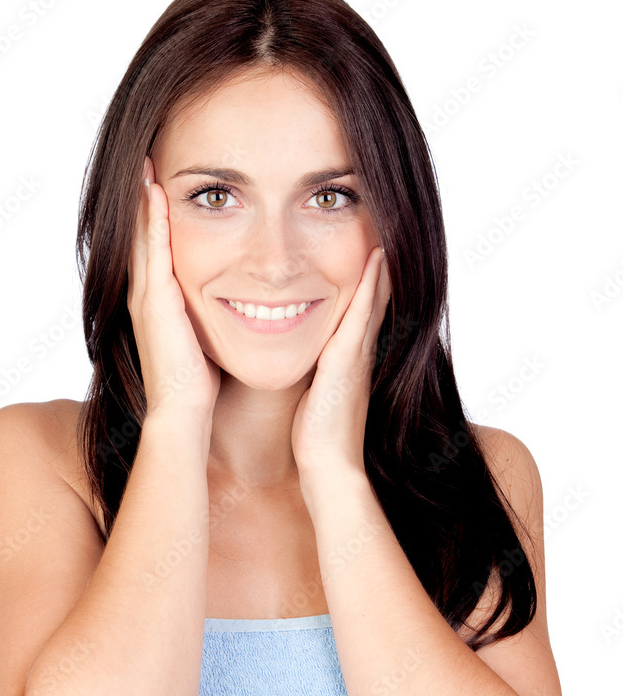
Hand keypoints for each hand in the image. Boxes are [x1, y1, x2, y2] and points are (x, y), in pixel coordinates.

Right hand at [127, 157, 220, 419]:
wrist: (184, 414)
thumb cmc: (199, 385)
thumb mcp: (203, 339)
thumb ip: (207, 317)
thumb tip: (236, 303)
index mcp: (159, 302)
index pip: (155, 247)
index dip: (154, 215)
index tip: (160, 182)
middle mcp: (146, 295)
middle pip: (141, 234)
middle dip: (141, 197)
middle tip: (143, 158)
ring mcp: (146, 297)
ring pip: (141, 235)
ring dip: (141, 198)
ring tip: (144, 162)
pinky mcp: (154, 302)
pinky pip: (153, 250)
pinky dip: (151, 219)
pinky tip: (154, 191)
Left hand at [291, 245, 388, 476]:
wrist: (328, 465)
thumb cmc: (317, 436)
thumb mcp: (317, 394)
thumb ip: (318, 374)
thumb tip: (309, 364)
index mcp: (352, 357)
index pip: (363, 310)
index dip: (368, 281)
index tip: (370, 251)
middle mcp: (361, 351)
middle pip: (376, 298)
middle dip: (380, 267)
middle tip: (385, 230)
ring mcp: (359, 354)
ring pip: (374, 300)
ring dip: (380, 266)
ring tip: (386, 231)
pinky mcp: (349, 360)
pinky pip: (361, 315)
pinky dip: (370, 286)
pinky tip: (375, 259)